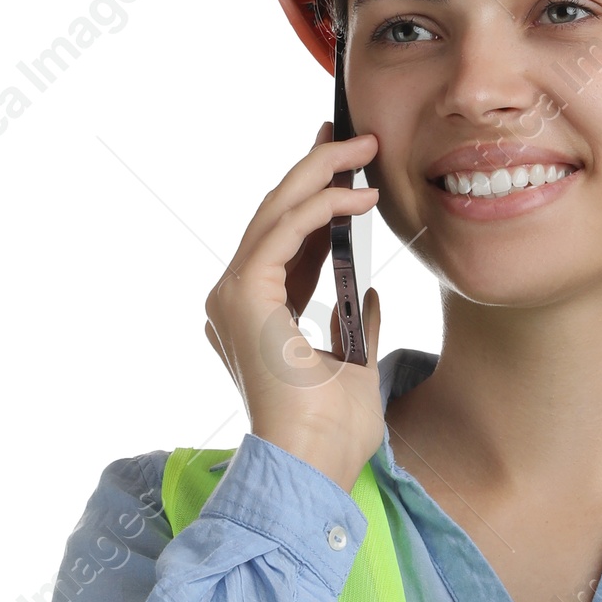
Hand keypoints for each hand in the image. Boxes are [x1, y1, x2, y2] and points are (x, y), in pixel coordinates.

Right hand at [205, 122, 384, 490]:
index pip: (289, 244)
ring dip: (321, 174)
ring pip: (275, 212)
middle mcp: (235, 300)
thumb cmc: (332, 433)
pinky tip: (358, 196)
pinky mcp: (243, 293)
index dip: (320, 202)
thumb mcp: (354, 365)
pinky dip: (321, 206)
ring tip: (365, 150)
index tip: (351, 170)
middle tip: (354, 136)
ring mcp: (233, 295)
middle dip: (316, 170)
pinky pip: (283, 231)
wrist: (312, 464)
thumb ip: (353, 323)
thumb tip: (368, 291)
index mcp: (256, 317)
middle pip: (276, 217)